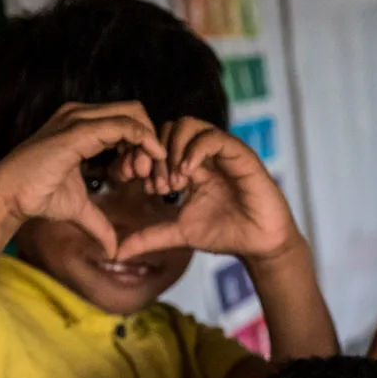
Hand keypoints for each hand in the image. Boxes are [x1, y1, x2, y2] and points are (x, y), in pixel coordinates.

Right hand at [0, 101, 164, 256]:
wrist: (10, 196)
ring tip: (144, 175)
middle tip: (149, 175)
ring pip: (133, 116)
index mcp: (82, 126)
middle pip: (134, 112)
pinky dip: (143, 141)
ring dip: (148, 144)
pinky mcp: (79, 130)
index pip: (126, 122)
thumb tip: (113, 250)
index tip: (143, 177)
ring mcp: (79, 118)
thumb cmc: (37, 197)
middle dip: (150, 141)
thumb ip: (99, 223)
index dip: (142, 146)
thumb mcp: (79, 208)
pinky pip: (124, 126)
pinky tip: (146, 165)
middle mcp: (81, 115)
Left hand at [117, 119, 300, 261]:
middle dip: (154, 153)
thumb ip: (149, 237)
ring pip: (188, 125)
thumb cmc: (225, 234)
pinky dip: (194, 151)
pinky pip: (213, 138)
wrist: (259, 244)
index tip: (134, 180)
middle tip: (154, 184)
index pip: (157, 144)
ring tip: (172, 181)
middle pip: (168, 128)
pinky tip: (187, 174)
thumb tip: (117, 251)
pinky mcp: (240, 154)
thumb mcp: (178, 234)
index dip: (141, 157)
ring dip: (172, 149)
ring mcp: (221, 151)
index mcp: (188, 166)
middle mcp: (203, 154)